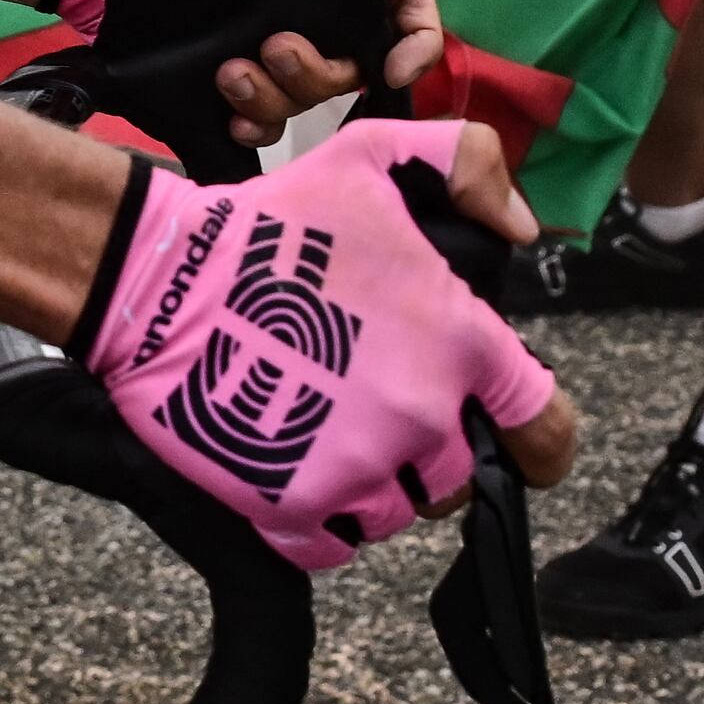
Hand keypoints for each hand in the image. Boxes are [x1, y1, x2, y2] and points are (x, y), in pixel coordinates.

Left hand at [60, 0, 446, 148]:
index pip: (406, 12)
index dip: (417, 44)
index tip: (393, 65)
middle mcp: (316, 19)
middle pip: (354, 70)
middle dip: (321, 71)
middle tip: (275, 45)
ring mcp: (276, 57)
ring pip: (308, 101)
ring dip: (277, 95)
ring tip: (231, 69)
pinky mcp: (237, 88)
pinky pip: (266, 126)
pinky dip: (255, 124)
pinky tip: (231, 111)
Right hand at [74, 120, 569, 571]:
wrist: (159, 280)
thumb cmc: (267, 222)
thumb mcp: (374, 155)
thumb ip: (468, 165)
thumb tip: (520, 227)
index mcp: (457, 345)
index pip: (544, 425)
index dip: (538, 439)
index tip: (517, 441)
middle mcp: (420, 418)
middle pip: (459, 479)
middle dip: (430, 454)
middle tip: (379, 413)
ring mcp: (356, 471)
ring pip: (396, 514)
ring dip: (374, 487)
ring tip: (330, 439)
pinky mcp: (291, 507)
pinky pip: (333, 548)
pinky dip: (321, 526)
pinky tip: (297, 478)